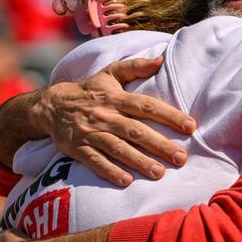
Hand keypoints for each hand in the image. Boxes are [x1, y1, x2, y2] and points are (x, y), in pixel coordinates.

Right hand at [33, 57, 195, 185]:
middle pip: (135, 131)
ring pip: (117, 148)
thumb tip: (161, 60)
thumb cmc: (89, 90)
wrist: (51, 106)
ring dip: (138, 161)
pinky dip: (110, 171)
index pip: (145, 105)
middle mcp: (104, 115)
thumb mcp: (109, 73)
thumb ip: (135, 67)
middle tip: (181, 158)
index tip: (190, 126)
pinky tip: (126, 181)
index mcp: (115, 97)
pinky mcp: (78, 148)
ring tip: (159, 173)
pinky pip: (95, 161)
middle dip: (159, 145)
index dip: (168, 115)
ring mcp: (90, 133)